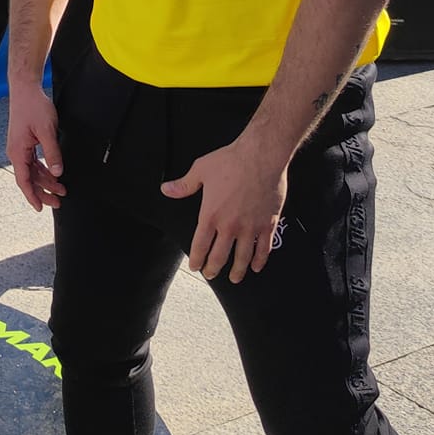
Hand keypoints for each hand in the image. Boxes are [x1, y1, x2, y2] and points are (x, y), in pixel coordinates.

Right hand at [5, 83, 64, 211]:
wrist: (25, 90)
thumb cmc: (33, 107)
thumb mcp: (46, 131)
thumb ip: (52, 153)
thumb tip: (57, 171)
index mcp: (18, 152)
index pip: (24, 181)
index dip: (33, 196)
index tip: (41, 208)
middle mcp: (16, 152)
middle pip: (29, 179)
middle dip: (43, 192)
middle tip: (58, 202)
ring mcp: (20, 148)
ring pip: (32, 171)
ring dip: (46, 181)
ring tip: (61, 189)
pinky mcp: (25, 143)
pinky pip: (33, 162)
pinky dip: (43, 170)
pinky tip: (53, 174)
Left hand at [162, 140, 287, 282]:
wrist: (261, 156)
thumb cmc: (230, 161)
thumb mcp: (201, 169)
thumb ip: (184, 184)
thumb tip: (166, 190)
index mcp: (211, 214)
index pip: (200, 245)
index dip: (197, 259)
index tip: (195, 267)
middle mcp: (230, 225)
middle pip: (220, 256)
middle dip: (213, 269)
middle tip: (211, 275)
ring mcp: (250, 227)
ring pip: (243, 257)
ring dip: (237, 271)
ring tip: (234, 278)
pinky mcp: (267, 224)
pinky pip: (264, 248)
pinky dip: (260, 260)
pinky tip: (257, 267)